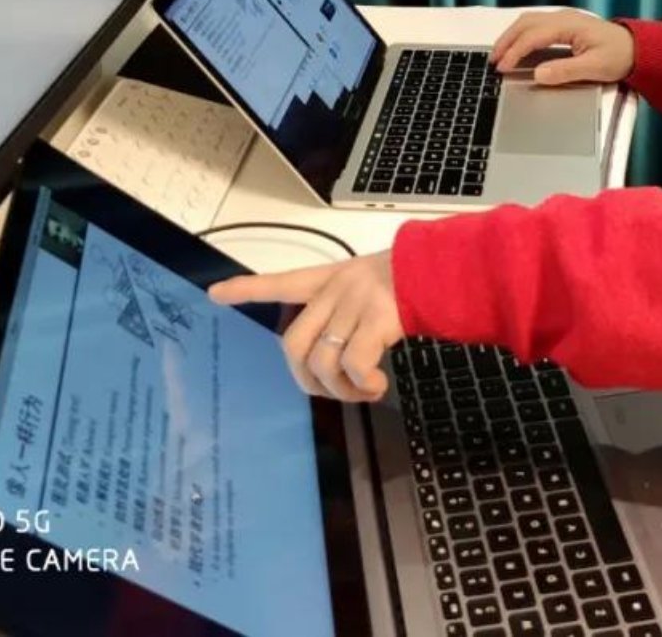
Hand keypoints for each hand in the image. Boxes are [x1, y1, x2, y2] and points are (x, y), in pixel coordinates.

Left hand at [207, 253, 402, 402]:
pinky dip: (363, 386)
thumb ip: (351, 311)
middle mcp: (337, 288)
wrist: (447, 269)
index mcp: (332, 277)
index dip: (249, 289)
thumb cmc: (417, 282)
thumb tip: (342, 363)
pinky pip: (353, 364)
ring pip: (322, 360)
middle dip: (305, 378)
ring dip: (339, 390)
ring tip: (363, 392)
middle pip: (294, 342)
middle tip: (330, 392)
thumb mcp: (375, 286)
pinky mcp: (375, 318)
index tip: (215, 293)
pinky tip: (377, 387)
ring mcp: (354, 303)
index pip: (283, 280)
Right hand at [490, 9, 635, 85]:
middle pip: (525, 23)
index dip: (515, 51)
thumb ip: (566, 71)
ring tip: (499, 54)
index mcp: (569, 25)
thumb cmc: (620, 56)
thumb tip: (538, 75)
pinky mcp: (565, 25)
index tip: (502, 67)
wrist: (638, 48)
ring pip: (528, 21)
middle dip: (506, 41)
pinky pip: (536, 25)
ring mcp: (564, 19)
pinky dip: (521, 34)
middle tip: (493, 60)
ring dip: (511, 36)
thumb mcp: (595, 68)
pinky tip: (517, 47)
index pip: (533, 36)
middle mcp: (563, 17)